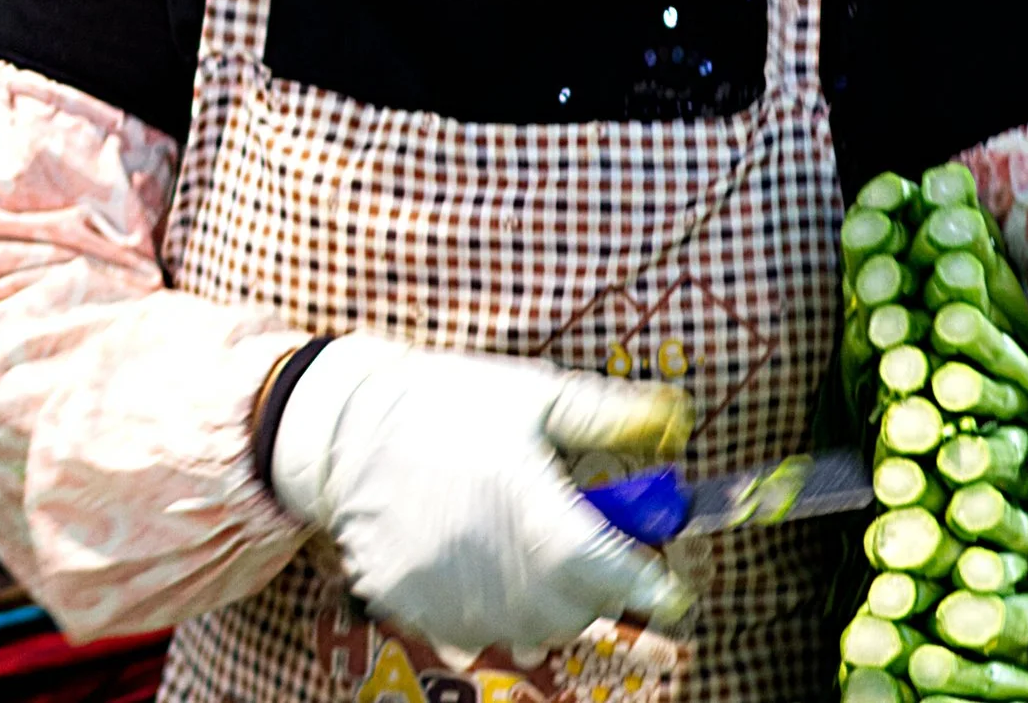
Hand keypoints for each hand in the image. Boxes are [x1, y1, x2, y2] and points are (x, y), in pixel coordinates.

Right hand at [270, 333, 692, 652]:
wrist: (346, 423)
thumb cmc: (448, 402)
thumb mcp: (534, 395)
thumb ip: (611, 417)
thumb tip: (680, 421)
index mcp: (530, 504)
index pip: (614, 575)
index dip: (649, 586)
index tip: (666, 588)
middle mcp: (489, 559)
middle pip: (578, 612)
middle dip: (597, 588)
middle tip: (584, 550)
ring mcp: (444, 590)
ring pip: (528, 630)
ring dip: (547, 604)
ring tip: (528, 553)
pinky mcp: (409, 605)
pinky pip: (471, 632)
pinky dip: (490, 611)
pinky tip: (479, 565)